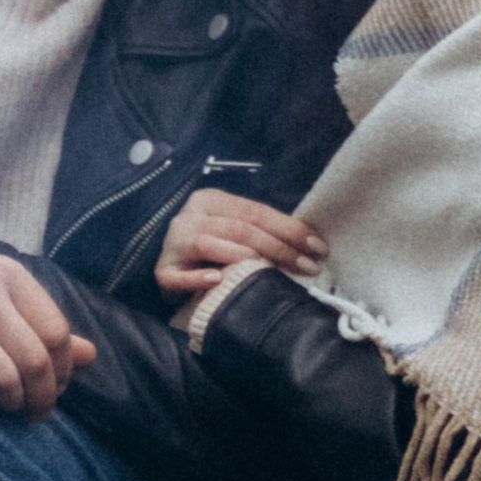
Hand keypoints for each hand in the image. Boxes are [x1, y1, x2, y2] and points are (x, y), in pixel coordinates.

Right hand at [0, 251, 92, 415]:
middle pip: (36, 360)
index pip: (57, 332)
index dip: (63, 370)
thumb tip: (91, 355)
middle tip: (37, 412)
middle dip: (44, 396)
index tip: (55, 386)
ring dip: (14, 404)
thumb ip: (39, 323)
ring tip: (11, 408)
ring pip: (6, 378)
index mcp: (5, 274)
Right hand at [155, 188, 324, 303]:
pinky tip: (216, 280)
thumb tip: (309, 243)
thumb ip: (259, 231)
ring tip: (277, 274)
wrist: (168, 266)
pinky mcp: (163, 271)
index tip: (318, 246)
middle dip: (280, 248)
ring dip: (248, 259)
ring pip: (212, 245)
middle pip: (240, 229)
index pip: (255, 212)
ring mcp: (174, 243)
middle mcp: (190, 216)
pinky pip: (180, 276)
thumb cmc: (208, 250)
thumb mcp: (232, 229)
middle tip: (309, 266)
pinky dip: (197, 278)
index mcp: (211, 200)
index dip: (289, 228)